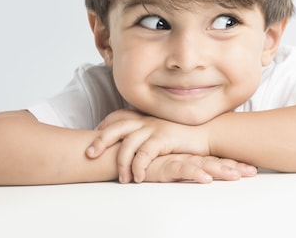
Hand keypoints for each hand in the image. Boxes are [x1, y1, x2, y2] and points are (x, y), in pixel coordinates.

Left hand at [86, 110, 210, 182]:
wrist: (206, 133)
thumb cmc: (183, 134)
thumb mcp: (161, 129)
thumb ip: (146, 131)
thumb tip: (132, 140)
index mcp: (145, 117)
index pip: (118, 116)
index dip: (104, 125)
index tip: (95, 135)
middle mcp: (147, 120)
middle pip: (117, 127)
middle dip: (101, 140)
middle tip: (89, 155)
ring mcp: (155, 128)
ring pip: (128, 143)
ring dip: (121, 163)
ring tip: (122, 179)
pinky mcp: (164, 138)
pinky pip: (145, 153)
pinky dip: (139, 166)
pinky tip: (138, 178)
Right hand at [144, 154, 256, 182]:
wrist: (125, 151)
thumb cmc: (148, 157)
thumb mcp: (170, 161)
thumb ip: (185, 163)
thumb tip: (203, 169)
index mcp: (190, 154)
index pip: (216, 158)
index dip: (233, 162)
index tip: (252, 167)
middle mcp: (186, 155)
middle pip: (214, 161)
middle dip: (234, 166)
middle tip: (252, 171)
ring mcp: (176, 159)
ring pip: (202, 164)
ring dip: (219, 169)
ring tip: (236, 175)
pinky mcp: (163, 165)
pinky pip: (180, 170)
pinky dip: (193, 173)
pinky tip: (205, 178)